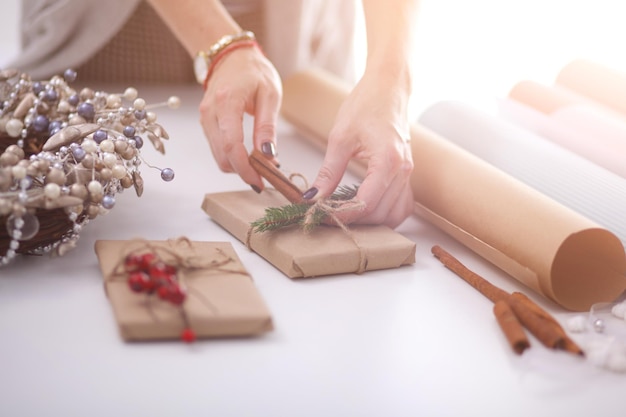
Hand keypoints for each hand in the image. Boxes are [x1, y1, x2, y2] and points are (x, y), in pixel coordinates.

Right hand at [199, 45, 281, 190]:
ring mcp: (205, 118)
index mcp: (226, 102)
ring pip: (217, 156)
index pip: (230, 145)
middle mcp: (210, 112)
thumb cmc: (254, 72)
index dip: (244, 168)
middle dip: (242, 171)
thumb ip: (267, 126)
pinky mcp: (206, 123)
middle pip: (221, 155)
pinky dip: (231, 157)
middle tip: (265, 177)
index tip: (259, 182)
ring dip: (237, 166)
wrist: (231, 57)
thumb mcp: (270, 95)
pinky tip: (248, 156)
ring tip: (260, 166)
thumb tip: (269, 155)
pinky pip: (216, 148)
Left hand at [304, 72, 414, 227]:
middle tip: (326, 216)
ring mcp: (408, 174)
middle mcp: (403, 171)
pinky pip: (401, 206)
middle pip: (379, 214)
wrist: (388, 89)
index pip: (365, 203)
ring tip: (344, 214)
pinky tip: (365, 209)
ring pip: (392, 215)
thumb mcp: (340, 137)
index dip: (341, 214)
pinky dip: (384, 214)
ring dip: (369, 221)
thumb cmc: (366, 105)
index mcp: (387, 161)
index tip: (320, 216)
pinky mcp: (406, 175)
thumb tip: (313, 197)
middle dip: (353, 219)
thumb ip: (329, 172)